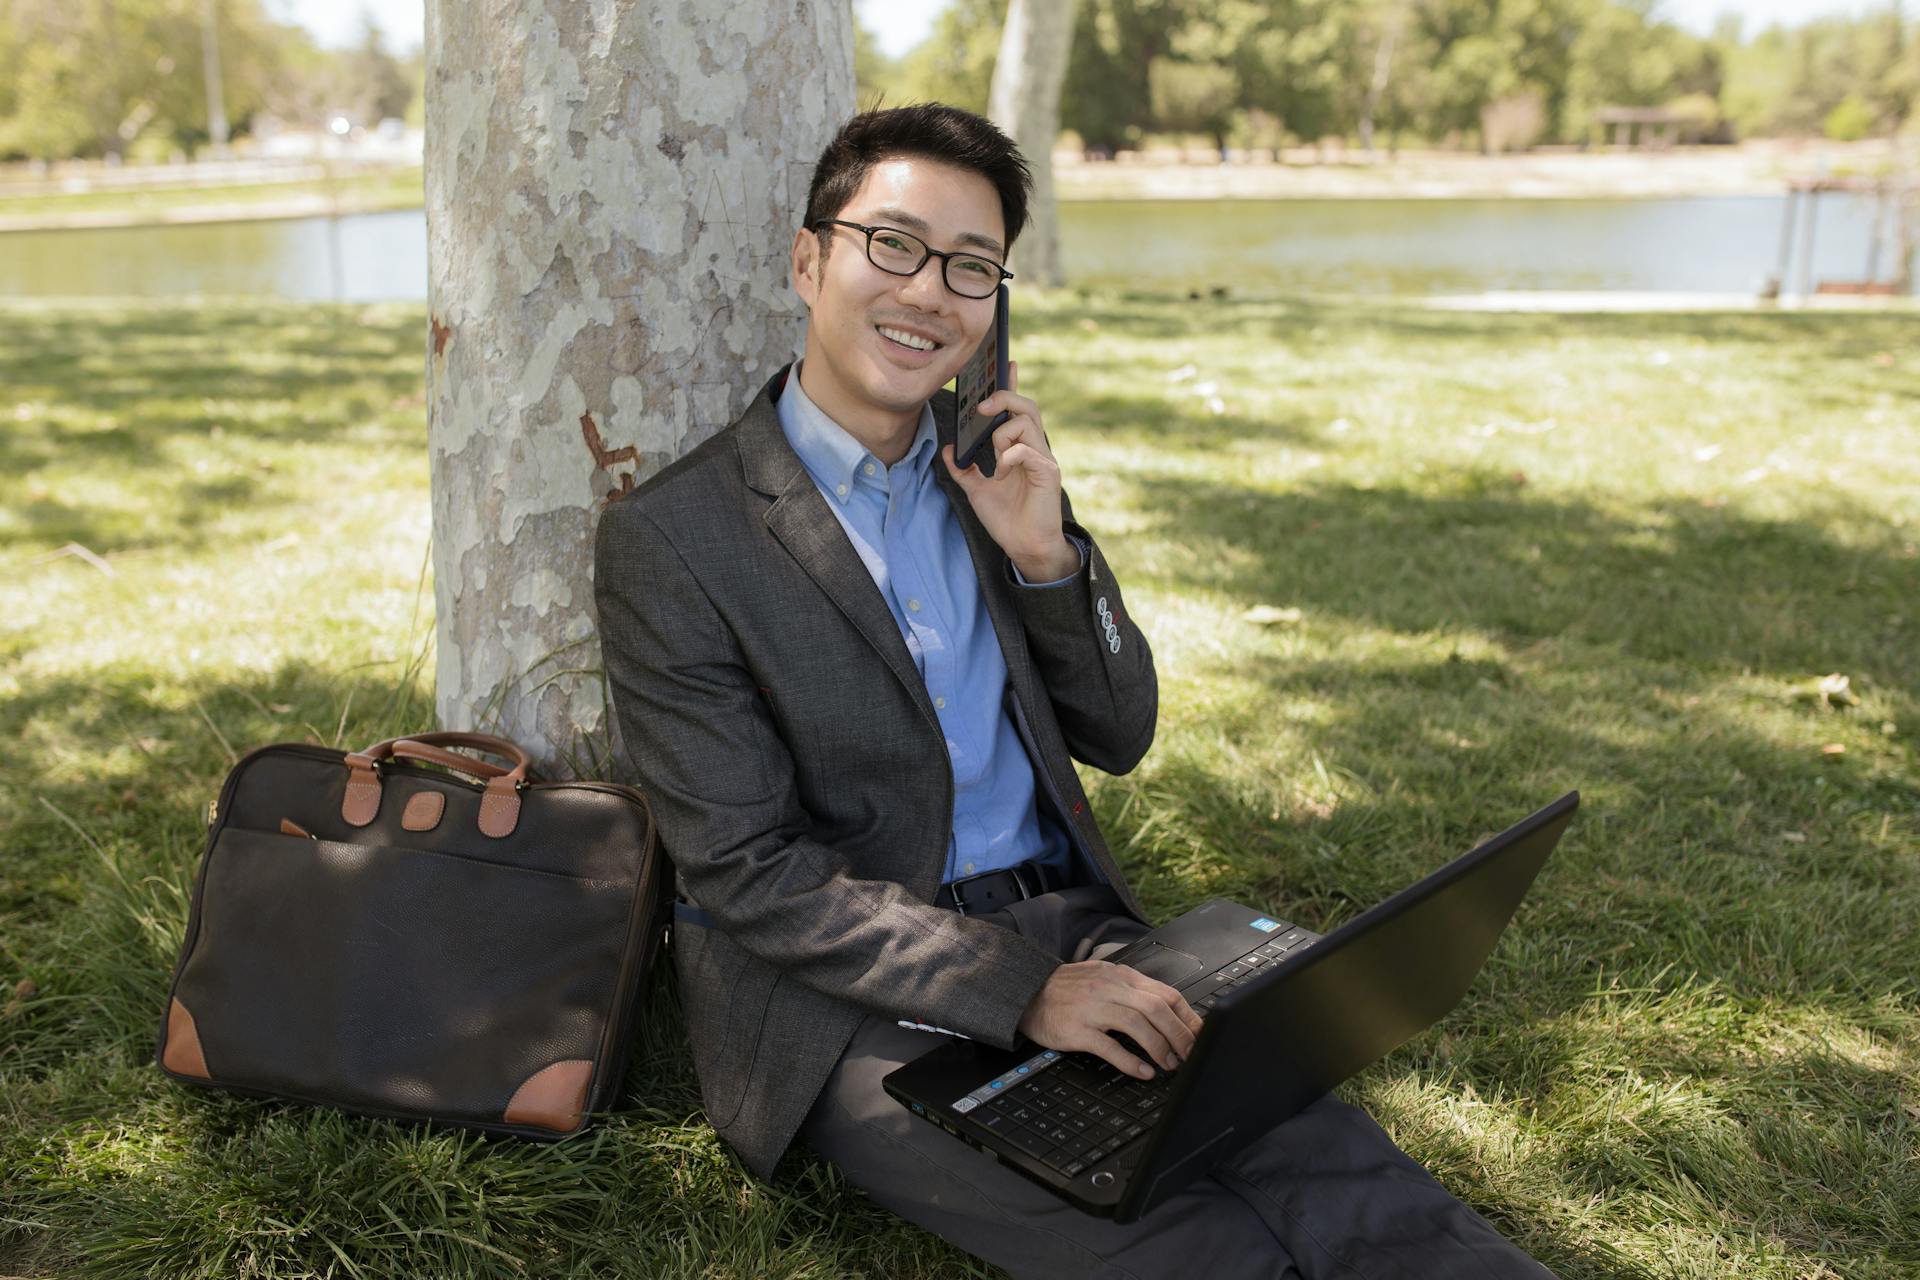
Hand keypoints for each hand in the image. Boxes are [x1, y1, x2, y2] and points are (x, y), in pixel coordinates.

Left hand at [941, 361, 1077, 582]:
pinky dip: (1009, 458)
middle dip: (1003, 397)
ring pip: (1025, 422)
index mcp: (1019, 447)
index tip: (1006, 362)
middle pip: (1026, 405)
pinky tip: (1004, 474)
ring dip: (1002, 435)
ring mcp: (1043, 459)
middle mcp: (1034, 448)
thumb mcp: (976, 490)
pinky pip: (1027, 450)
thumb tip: (948, 448)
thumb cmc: (1006, 518)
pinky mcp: (1048, 473)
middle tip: (982, 408)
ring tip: (996, 461)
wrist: (1024, 546)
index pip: (1017, 408)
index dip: (1012, 384)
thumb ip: (963, 468)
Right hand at [1016, 960, 1204, 1080]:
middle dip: (1179, 1035)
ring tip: (1169, 1064)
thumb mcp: (1104, 978)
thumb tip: (1169, 1010)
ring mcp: (1093, 1008)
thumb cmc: (1069, 988)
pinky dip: (1130, 1061)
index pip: (1165, 993)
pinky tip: (1143, 1072)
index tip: (1199, 1034)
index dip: (1187, 1016)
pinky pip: (1109, 1047)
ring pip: (1137, 1026)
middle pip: (1156, 1009)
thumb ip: (1134, 990)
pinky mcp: (1078, 1029)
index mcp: (1121, 976)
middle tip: (1189, 1054)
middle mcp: (1110, 989)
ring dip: (1159, 1048)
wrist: (1028, 992)